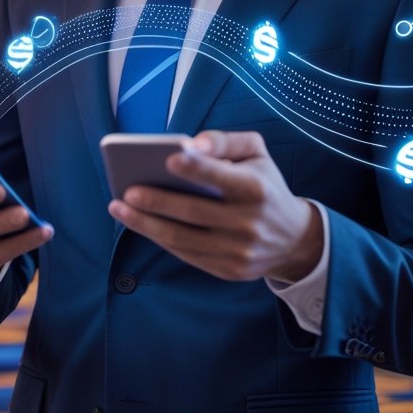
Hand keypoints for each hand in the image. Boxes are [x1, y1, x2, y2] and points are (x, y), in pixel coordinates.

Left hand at [108, 130, 321, 282]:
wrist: (293, 238)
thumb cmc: (265, 186)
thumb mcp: (257, 154)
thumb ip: (226, 141)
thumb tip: (193, 144)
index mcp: (257, 189)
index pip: (223, 178)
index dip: (196, 169)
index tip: (168, 158)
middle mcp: (248, 223)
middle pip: (194, 212)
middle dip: (157, 201)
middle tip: (127, 190)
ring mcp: (238, 251)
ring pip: (183, 238)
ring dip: (146, 224)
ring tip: (119, 207)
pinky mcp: (228, 271)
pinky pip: (187, 254)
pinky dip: (160, 239)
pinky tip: (139, 224)